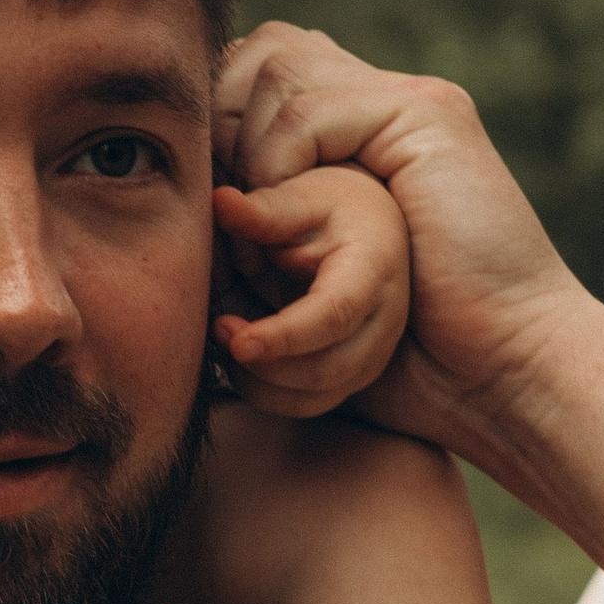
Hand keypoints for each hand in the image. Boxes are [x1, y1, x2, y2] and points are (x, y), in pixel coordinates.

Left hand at [210, 162, 409, 416]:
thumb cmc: (333, 212)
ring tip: (226, 338)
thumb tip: (219, 202)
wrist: (371, 232)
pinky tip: (241, 359)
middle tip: (219, 327)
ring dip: (261, 381)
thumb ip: (263, 210)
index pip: (335, 315)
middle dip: (265, 363)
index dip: (285, 336)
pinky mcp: (352, 375)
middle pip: (328, 368)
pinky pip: (307, 403)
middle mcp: (384, 320)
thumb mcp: (302, 200)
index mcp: (373, 269)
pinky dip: (266, 392)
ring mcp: (372, 354)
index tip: (236, 340)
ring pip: (315, 395)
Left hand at [212, 23, 583, 453]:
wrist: (504, 373)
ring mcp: (409, 99)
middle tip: (219, 207)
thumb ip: (259, 229)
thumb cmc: (405, 356)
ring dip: (244, 150)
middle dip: (218, 121)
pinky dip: (277, 166)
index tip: (203, 206)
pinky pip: (304, 111)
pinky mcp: (427, 113)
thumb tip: (179, 196)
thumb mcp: (302, 287)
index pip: (248, 70)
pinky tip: (285, 220)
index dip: (210, 124)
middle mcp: (383, 99)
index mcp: (356, 131)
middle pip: (255, 49)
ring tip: (253, 224)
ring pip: (273, 66)